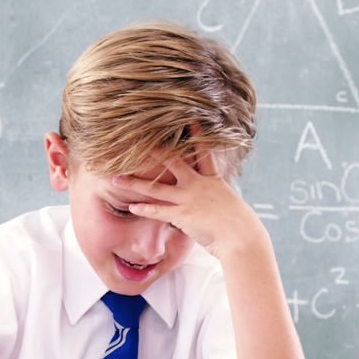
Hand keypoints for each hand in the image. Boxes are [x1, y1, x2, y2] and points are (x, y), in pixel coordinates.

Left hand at [113, 148, 266, 260]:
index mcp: (213, 180)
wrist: (241, 237)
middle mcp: (199, 185)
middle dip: (155, 152)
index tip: (190, 120)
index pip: (204, 153)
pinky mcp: (183, 215)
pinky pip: (159, 211)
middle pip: (173, 163)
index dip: (198, 136)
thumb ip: (219, 200)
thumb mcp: (231, 205)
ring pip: (156, 188)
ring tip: (116, 180)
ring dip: (135, 184)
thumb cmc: (240, 226)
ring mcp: (189, 199)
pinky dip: (145, 209)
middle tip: (138, 141)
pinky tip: (131, 207)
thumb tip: (217, 203)